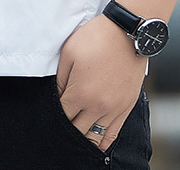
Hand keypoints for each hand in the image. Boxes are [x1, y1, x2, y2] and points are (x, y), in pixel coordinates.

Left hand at [56, 14, 146, 151]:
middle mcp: (97, 107)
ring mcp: (113, 109)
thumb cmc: (96, 38)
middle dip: (68, 127)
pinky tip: (97, 145)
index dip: (55, 114)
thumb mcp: (69, 53)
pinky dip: (104, 141)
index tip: (53, 110)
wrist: (126, 33)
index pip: (62, 115)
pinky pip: (114, 133)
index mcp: (80, 94)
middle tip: (63, 122)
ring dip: (84, 136)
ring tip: (77, 134)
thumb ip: (60, 78)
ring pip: (95, 136)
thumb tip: (58, 95)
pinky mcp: (126, 107)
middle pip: (77, 130)